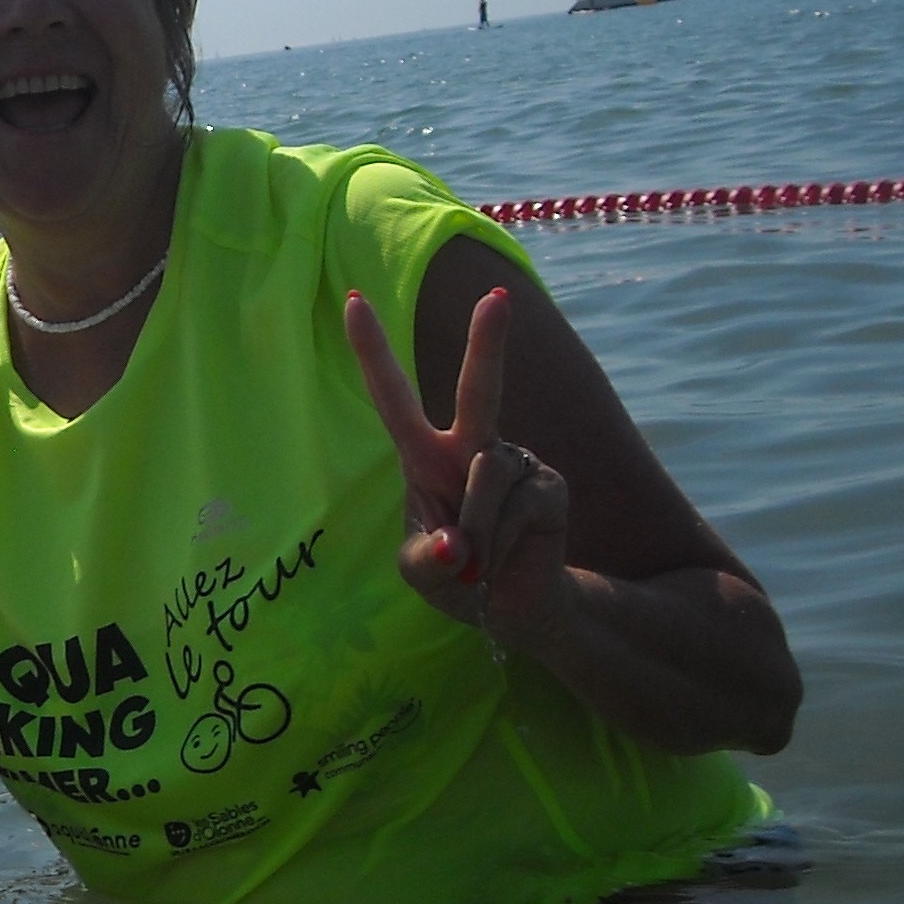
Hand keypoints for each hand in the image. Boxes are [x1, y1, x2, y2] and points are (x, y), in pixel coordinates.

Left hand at [345, 286, 570, 646]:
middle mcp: (472, 448)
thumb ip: (425, 559)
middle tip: (497, 298)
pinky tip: (502, 559)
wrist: (511, 606)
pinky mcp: (548, 486)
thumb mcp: (420, 572)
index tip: (354, 300)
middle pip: (477, 389)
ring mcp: (514, 462)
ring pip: (485, 476)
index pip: (392, 396)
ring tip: (476, 562)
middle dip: (488, 343)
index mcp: (425, 455)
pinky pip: (514, 507)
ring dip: (475, 532)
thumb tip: (455, 547)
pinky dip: (498, 544)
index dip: (373, 350)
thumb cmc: (455, 575)